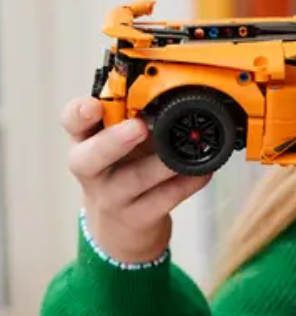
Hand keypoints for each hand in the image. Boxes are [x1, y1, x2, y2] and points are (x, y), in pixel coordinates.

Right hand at [63, 97, 210, 263]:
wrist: (122, 228)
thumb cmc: (123, 170)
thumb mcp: (121, 141)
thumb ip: (135, 115)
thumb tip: (172, 86)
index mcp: (87, 141)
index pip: (73, 123)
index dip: (79, 114)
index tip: (93, 106)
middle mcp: (93, 171)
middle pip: (90, 158)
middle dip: (114, 141)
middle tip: (139, 127)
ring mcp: (113, 198)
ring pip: (133, 180)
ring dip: (162, 163)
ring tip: (185, 150)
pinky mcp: (137, 219)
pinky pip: (164, 199)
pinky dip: (187, 182)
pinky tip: (202, 171)